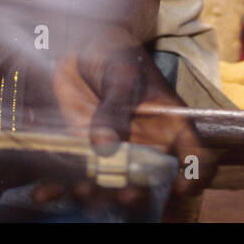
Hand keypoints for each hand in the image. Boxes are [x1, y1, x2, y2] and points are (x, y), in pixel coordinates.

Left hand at [43, 45, 216, 210]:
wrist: (83, 47)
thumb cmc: (116, 55)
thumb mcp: (120, 74)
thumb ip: (114, 106)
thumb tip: (104, 146)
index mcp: (171, 127)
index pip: (197, 160)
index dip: (195, 178)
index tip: (180, 187)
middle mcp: (147, 148)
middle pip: (152, 185)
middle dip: (140, 196)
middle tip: (125, 193)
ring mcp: (116, 154)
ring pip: (113, 189)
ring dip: (99, 196)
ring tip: (82, 190)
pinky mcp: (85, 154)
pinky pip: (76, 179)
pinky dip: (61, 188)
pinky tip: (46, 192)